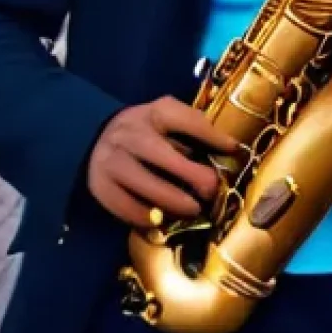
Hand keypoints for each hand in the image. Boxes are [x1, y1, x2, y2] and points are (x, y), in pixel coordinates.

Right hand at [86, 95, 237, 227]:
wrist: (99, 137)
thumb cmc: (148, 130)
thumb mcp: (170, 118)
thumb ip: (194, 128)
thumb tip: (229, 149)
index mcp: (154, 113)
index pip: (184, 120)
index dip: (210, 135)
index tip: (233, 149)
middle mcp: (129, 134)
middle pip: (160, 154)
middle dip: (189, 174)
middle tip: (210, 191)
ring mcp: (111, 160)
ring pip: (143, 183)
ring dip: (172, 200)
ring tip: (192, 210)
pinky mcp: (100, 185)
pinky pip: (125, 206)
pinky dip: (146, 216)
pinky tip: (162, 220)